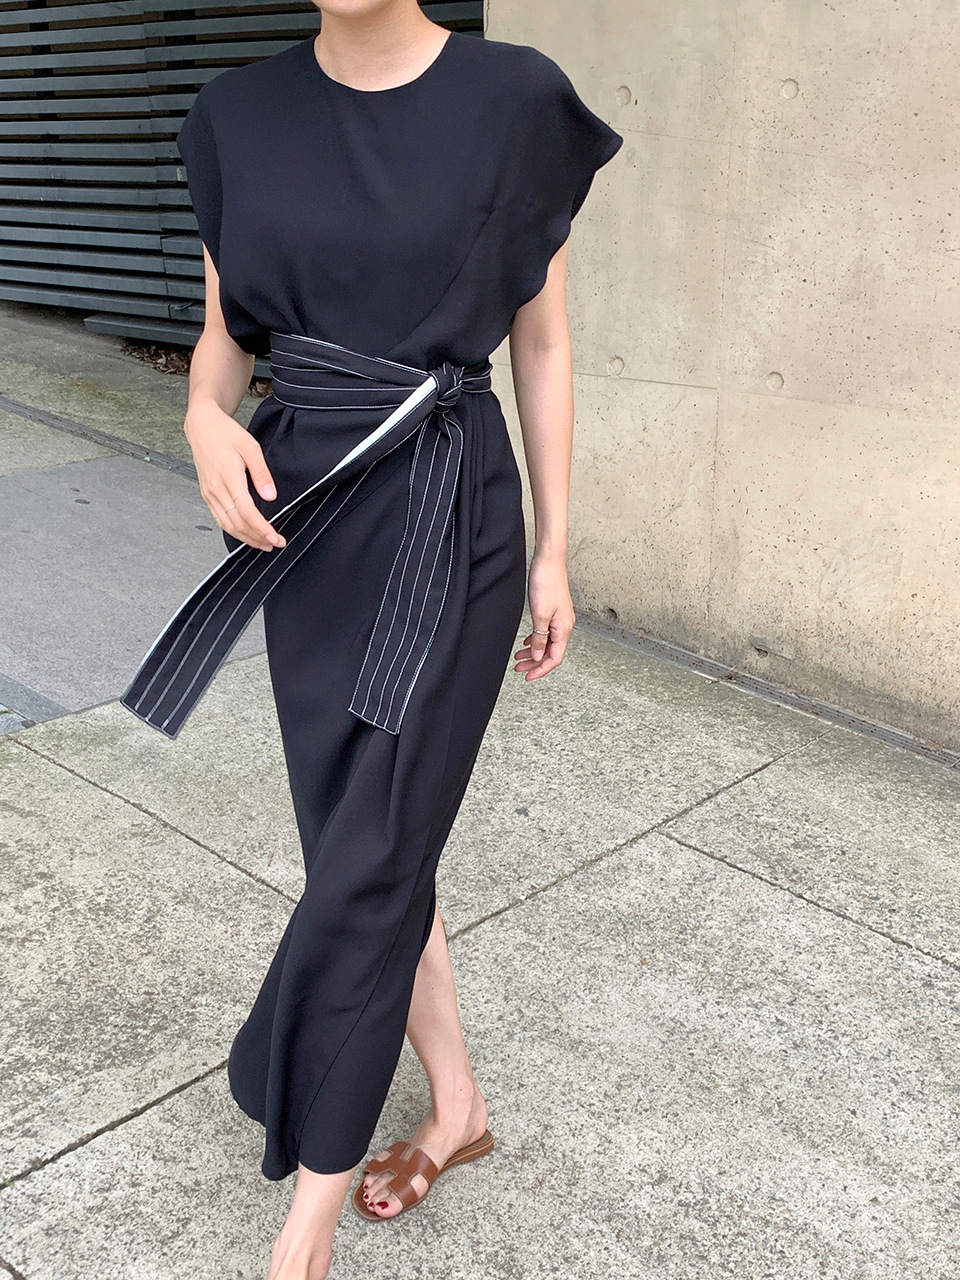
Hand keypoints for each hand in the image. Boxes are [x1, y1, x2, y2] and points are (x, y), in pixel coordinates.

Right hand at [185, 403, 285, 551]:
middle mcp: (216, 489)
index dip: (262, 529)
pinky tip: (245, 533)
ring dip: (246, 538)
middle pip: (237, 524)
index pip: (247, 512)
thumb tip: (270, 496)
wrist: (202, 426)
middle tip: (275, 543)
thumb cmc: (225, 433)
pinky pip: (220, 519)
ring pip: (227, 525)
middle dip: (257, 538)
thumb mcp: (250, 447)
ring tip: (263, 543)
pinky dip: (234, 530)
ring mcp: (209, 493)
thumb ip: (261, 474)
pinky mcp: (207, 494)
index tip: (276, 538)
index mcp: (228, 478)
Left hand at [514, 551, 574, 679]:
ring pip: (547, 643)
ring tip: (519, 657)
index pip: (554, 658)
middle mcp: (564, 625)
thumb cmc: (547, 583)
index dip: (541, 669)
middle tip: (519, 668)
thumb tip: (538, 656)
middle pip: (551, 652)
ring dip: (533, 652)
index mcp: (564, 628)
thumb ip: (539, 638)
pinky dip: (536, 640)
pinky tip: (527, 642)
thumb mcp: (540, 615)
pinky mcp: (554, 611)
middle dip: (535, 663)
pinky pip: (546, 632)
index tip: (528, 676)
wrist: (549, 561)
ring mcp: (560, 618)